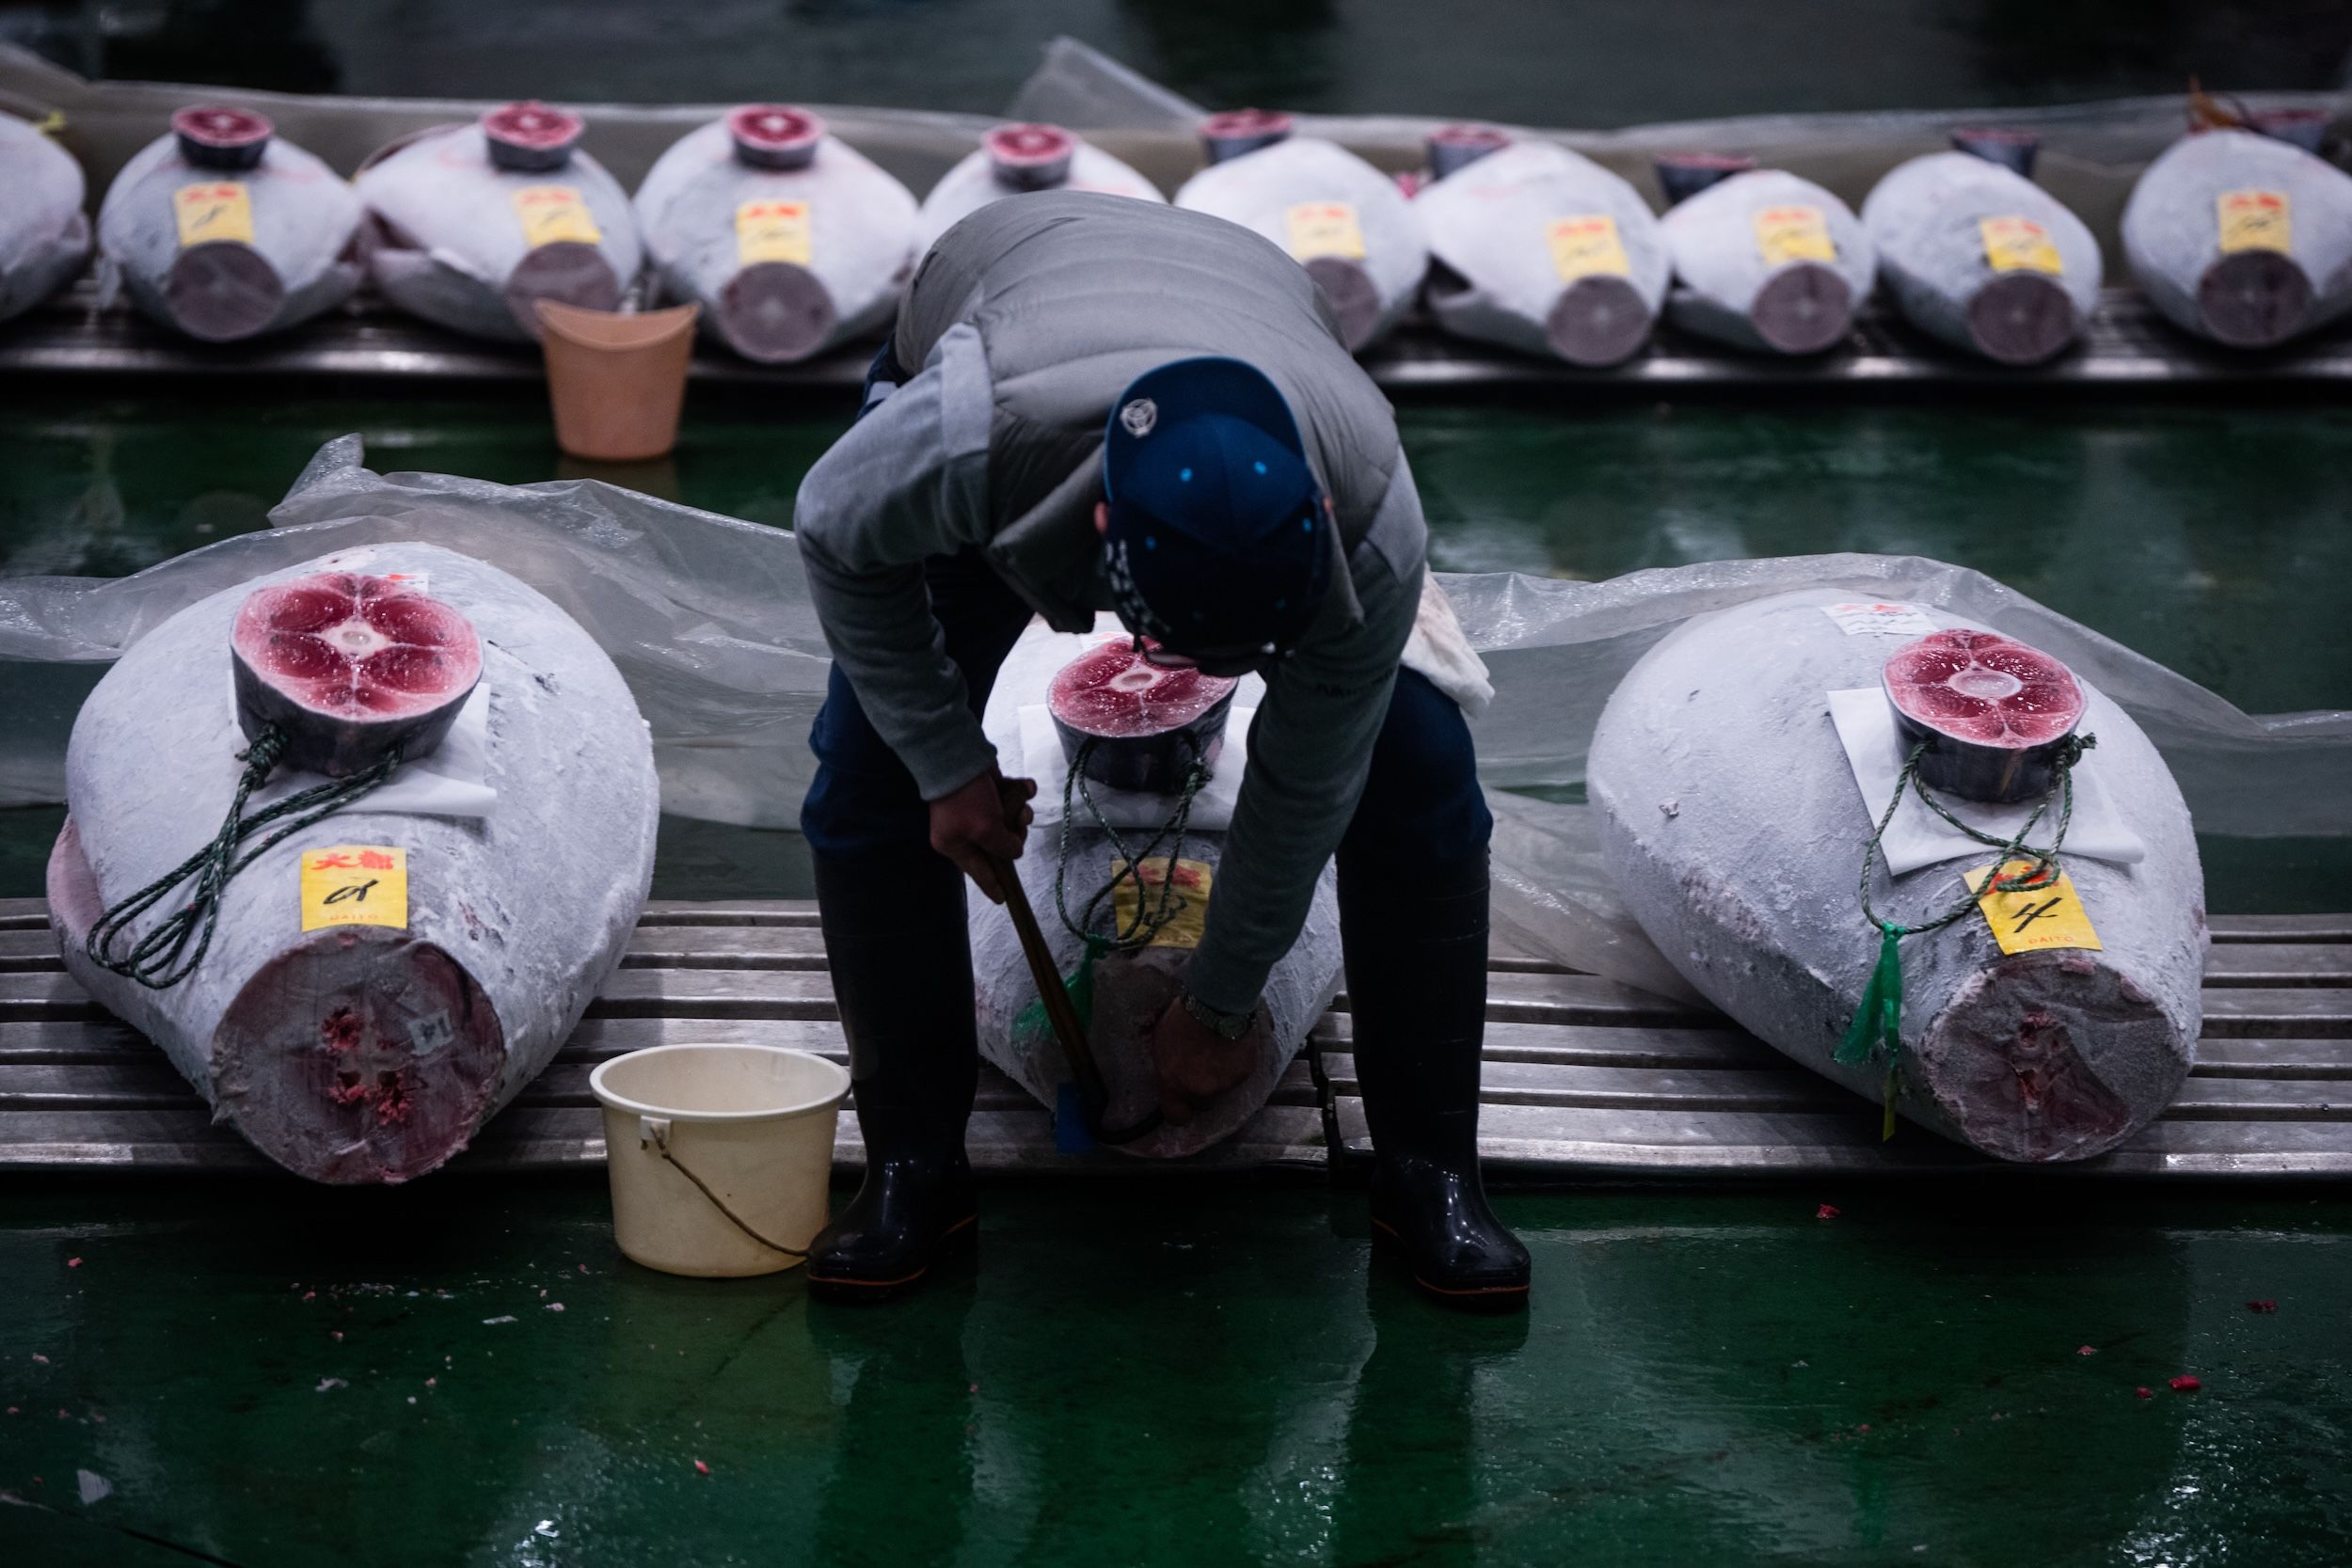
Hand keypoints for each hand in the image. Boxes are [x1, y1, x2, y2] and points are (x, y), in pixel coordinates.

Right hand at [929, 766, 1036, 903]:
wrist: (959, 756)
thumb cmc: (967, 800)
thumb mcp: (984, 830)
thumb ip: (1002, 847)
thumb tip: (1014, 851)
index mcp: (956, 845)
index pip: (979, 872)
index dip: (992, 885)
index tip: (1003, 900)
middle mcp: (967, 831)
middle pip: (1001, 846)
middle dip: (1015, 835)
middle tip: (1016, 824)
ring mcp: (980, 811)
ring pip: (1012, 822)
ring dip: (1021, 812)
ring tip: (1019, 802)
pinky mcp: (992, 792)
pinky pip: (1014, 800)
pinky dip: (1021, 793)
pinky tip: (1024, 786)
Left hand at [1146, 995, 1267, 1126]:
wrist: (1215, 1002)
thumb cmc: (1182, 1018)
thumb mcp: (1161, 1044)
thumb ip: (1168, 1070)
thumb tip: (1172, 1079)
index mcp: (1173, 1083)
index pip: (1176, 1117)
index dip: (1180, 1111)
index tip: (1183, 1105)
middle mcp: (1199, 1090)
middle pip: (1203, 1104)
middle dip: (1202, 1091)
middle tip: (1202, 1068)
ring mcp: (1224, 1084)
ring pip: (1222, 1089)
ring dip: (1220, 1075)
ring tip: (1217, 1050)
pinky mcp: (1244, 1072)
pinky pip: (1238, 1075)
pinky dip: (1235, 1064)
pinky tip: (1231, 1045)